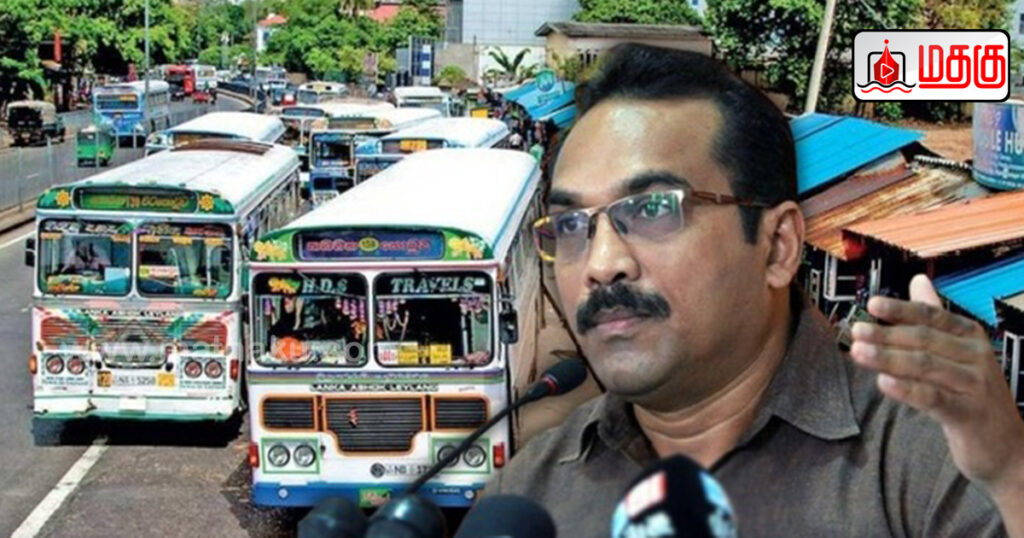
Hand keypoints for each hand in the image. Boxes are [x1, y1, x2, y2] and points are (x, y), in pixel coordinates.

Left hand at [849, 274, 1023, 496]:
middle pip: (924, 340)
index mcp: (970, 336)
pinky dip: (906, 389)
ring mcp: (974, 385)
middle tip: (856, 330)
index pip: (931, 316)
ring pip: (925, 366)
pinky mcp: (968, 414)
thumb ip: (934, 318)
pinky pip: (932, 397)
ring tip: (858, 352)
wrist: (1005, 446)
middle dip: (886, 334)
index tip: (871, 304)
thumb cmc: (971, 393)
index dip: (900, 309)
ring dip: (888, 358)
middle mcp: (976, 356)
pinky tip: (883, 383)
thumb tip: (917, 279)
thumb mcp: (957, 351)